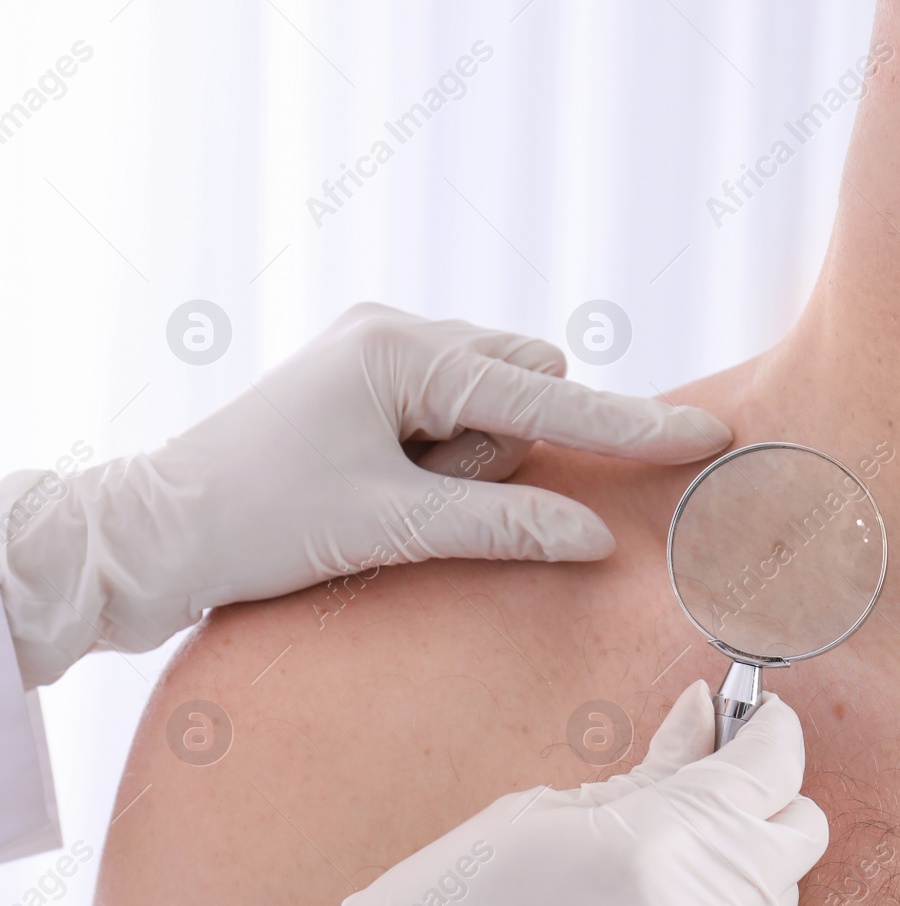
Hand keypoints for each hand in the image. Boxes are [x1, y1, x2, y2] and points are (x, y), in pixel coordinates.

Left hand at [0, 303, 730, 686]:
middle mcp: (395, 334)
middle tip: (430, 497)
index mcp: (400, 351)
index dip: (631, 425)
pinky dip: (444, 461)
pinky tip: (381, 487)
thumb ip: (503, 523)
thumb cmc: (255, 521)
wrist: (152, 535)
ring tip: (390, 498)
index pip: (547, 398)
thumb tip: (594, 536)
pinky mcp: (368, 385)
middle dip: (508, 451)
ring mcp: (379, 354)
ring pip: (489, 403)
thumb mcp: (389, 526)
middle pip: (523, 386)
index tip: (706, 434)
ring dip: (472, 461)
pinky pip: (451, 417)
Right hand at [208, 680, 827, 905]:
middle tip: (716, 783)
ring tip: (663, 856)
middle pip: (793, 844)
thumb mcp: (538, 819)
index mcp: (649, 846)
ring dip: (735, 869)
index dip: (772, 736)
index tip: (762, 722)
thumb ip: (648, 773)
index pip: (767, 775)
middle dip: (768, 803)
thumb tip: (703, 716)